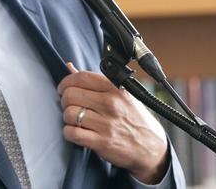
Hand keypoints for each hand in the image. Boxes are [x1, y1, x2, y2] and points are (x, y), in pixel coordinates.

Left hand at [57, 63, 168, 184]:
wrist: (152, 147)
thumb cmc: (134, 119)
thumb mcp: (120, 95)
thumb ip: (93, 82)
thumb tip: (70, 67)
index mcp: (114, 89)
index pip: (81, 77)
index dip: (66, 82)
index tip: (64, 88)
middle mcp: (111, 104)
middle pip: (70, 95)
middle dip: (64, 100)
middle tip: (69, 105)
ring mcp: (106, 123)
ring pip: (69, 114)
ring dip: (67, 118)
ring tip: (75, 119)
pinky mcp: (102, 142)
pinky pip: (72, 133)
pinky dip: (69, 133)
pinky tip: (76, 131)